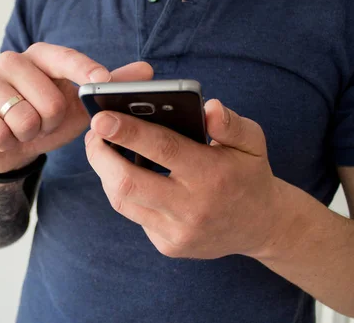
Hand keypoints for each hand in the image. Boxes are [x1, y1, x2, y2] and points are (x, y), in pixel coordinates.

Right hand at [0, 43, 153, 172]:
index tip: (100, 84)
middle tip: (44, 122)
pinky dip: (7, 144)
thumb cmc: (46, 119)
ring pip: (22, 119)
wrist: (8, 146)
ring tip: (24, 129)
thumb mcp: (81, 106)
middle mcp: (9, 61)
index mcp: (40, 56)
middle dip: (52, 122)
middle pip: (48, 99)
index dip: (83, 70)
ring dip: (30, 134)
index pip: (63, 57)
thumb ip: (110, 87)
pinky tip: (4, 137)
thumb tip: (146, 70)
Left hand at [84, 99, 285, 258]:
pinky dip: (124, 191)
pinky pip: (134, 215)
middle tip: (93, 132)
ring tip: (103, 148)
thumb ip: (230, 124)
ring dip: (105, 172)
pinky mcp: (168, 246)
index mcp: (212, 175)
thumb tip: (209, 108)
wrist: (260, 226)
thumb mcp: (252, 142)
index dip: (127, 132)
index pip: (163, 149)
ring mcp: (177, 232)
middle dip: (100, 155)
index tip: (100, 118)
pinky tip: (125, 173)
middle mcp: (192, 208)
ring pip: (122, 201)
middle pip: (127, 182)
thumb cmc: (249, 174)